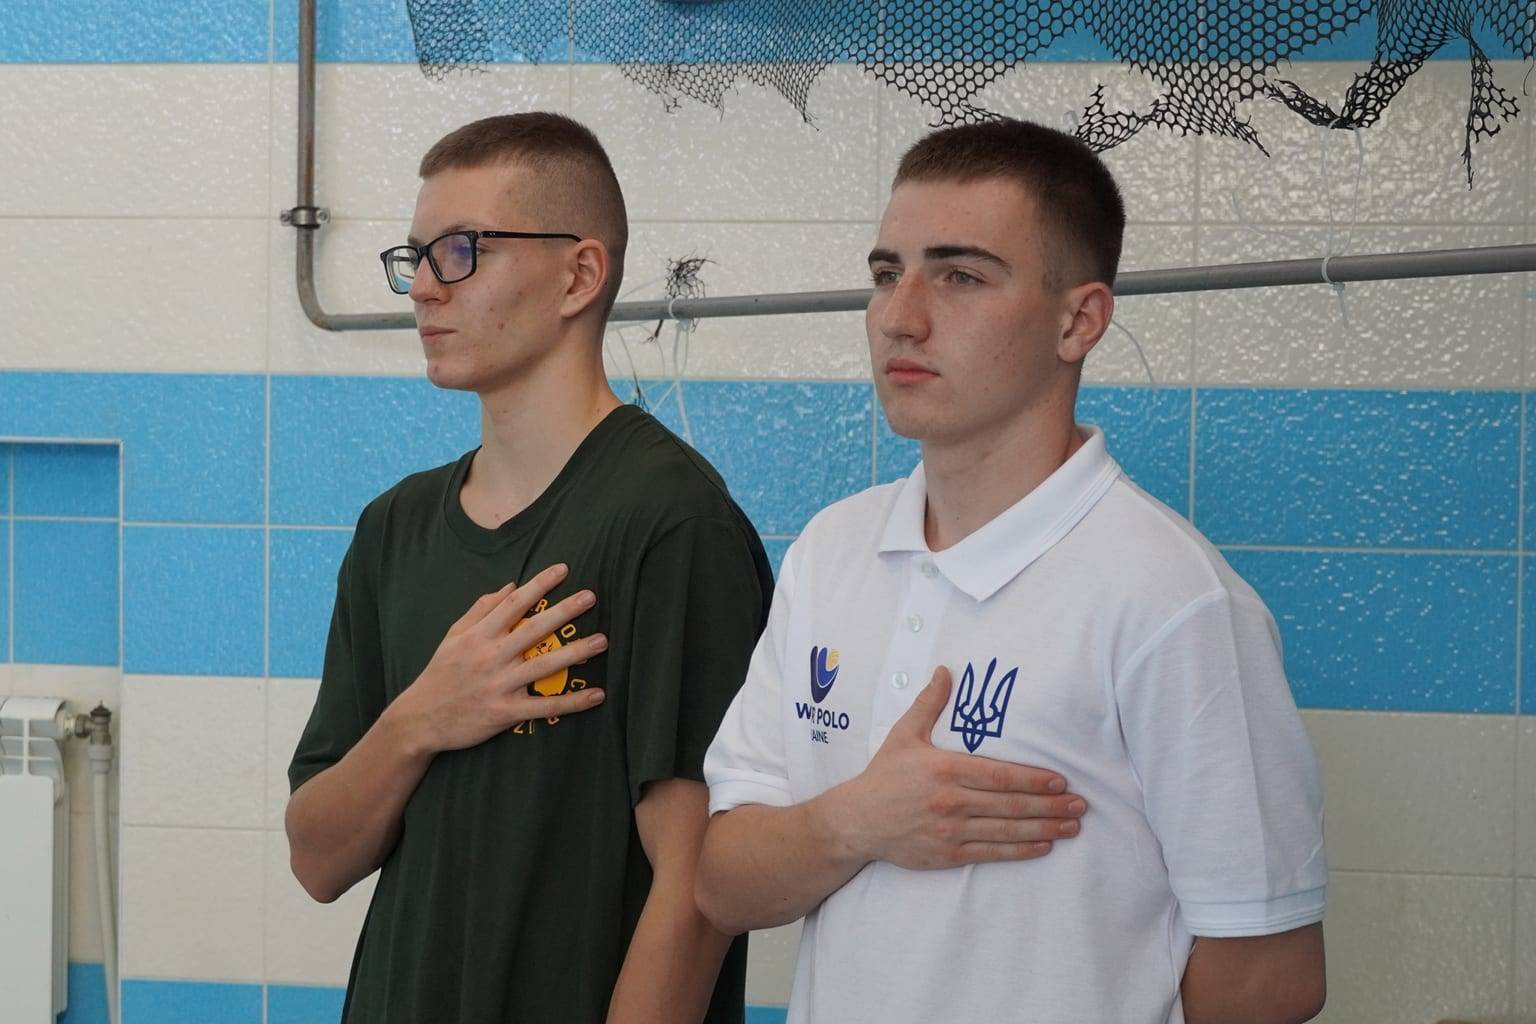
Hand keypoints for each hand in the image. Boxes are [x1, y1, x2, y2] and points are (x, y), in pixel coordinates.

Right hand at [388, 563, 607, 753]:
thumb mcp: (453, 636)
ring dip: (576, 652)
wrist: (419, 719)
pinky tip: (597, 694)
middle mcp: (491, 657)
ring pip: (545, 665)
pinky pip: (545, 706)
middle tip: (591, 596)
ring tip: (602, 641)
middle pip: (535, 629)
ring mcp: (499, 685)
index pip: (514, 603)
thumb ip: (481, 610)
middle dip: (565, 611)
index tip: (564, 570)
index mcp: (479, 636)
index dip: (540, 585)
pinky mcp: (505, 712)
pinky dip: (573, 701)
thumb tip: (510, 586)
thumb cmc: (440, 674)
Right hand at [837, 666, 1085, 869]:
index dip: (1033, 779)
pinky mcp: (948, 854)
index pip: (999, 775)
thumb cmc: (884, 775)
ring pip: (1006, 830)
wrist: (857, 821)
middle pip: (1010, 804)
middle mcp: (950, 801)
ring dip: (1044, 829)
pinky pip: (991, 853)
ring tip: (1072, 826)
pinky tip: (1044, 845)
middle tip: (1081, 805)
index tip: (1060, 780)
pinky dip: (1020, 850)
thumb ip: (929, 703)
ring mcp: (950, 830)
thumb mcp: (904, 734)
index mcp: (944, 769)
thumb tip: (946, 670)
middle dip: (1050, 805)